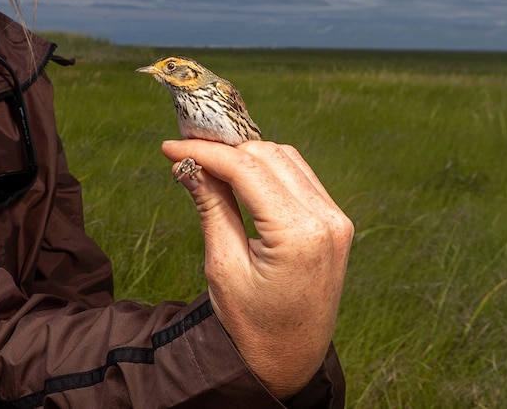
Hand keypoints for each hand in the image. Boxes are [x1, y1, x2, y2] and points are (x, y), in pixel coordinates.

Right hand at [161, 139, 352, 399]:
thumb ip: (211, 206)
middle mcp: (326, 221)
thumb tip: (189, 163)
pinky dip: (267, 168)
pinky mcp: (334, 224)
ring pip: (286, 159)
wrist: (289, 360)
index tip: (169, 147)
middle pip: (268, 156)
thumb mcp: (223, 265)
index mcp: (298, 235)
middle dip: (225, 148)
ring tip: (207, 160)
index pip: (247, 170)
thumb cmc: (251, 323)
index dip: (205, 152)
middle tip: (185, 150)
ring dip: (246, 154)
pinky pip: (299, 177)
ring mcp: (336, 221)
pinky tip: (237, 174)